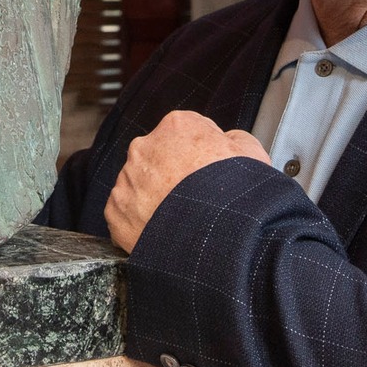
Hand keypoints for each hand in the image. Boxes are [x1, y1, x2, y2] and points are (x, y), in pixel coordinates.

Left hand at [107, 110, 269, 251]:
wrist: (216, 239)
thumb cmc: (236, 196)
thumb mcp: (251, 154)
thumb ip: (233, 139)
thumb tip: (227, 142)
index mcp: (177, 126)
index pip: (184, 134)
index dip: (198, 156)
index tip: (205, 173)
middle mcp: (145, 147)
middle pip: (156, 158)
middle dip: (170, 175)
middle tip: (192, 199)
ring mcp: (127, 179)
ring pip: (138, 185)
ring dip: (153, 198)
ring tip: (179, 220)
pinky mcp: (115, 210)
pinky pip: (125, 213)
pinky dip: (139, 222)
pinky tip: (163, 232)